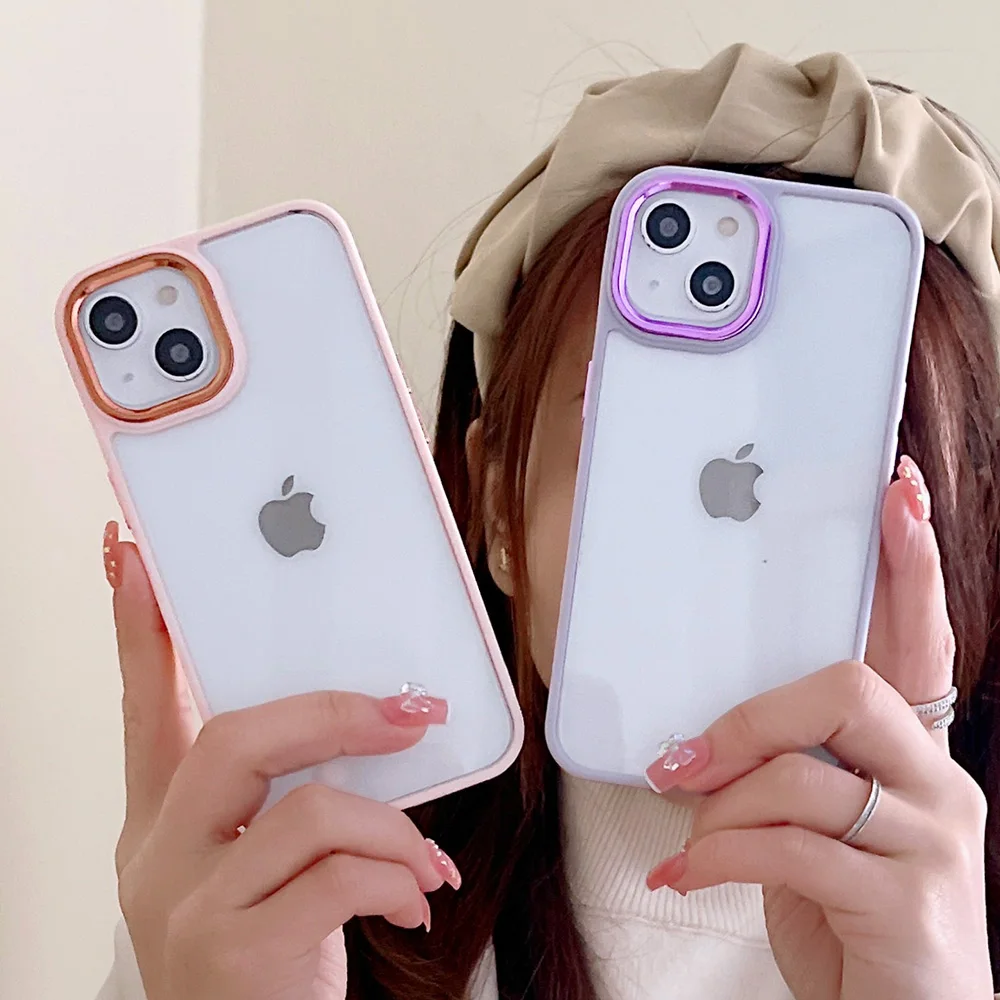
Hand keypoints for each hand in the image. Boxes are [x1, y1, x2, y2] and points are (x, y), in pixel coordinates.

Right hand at [103, 523, 460, 999]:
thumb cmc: (265, 953)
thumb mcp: (252, 868)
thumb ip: (282, 797)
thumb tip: (365, 723)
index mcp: (159, 822)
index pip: (144, 705)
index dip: (139, 631)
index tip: (133, 557)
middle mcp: (157, 857)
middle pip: (235, 738)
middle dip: (334, 715)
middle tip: (404, 715)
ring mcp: (188, 905)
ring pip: (306, 808)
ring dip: (390, 824)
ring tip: (423, 858)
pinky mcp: (234, 950)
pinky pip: (340, 876)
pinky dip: (396, 878)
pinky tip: (415, 901)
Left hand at [643, 460, 990, 999]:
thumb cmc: (846, 912)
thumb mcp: (815, 824)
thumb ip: (784, 762)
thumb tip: (699, 737)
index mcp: (911, 751)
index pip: (919, 638)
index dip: (909, 565)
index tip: (899, 492)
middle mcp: (939, 781)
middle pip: (846, 689)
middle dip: (749, 718)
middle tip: (684, 758)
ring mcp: (933, 841)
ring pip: (803, 773)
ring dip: (721, 805)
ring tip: (692, 841)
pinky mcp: (907, 902)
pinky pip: (786, 847)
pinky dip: (717, 857)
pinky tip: (689, 876)